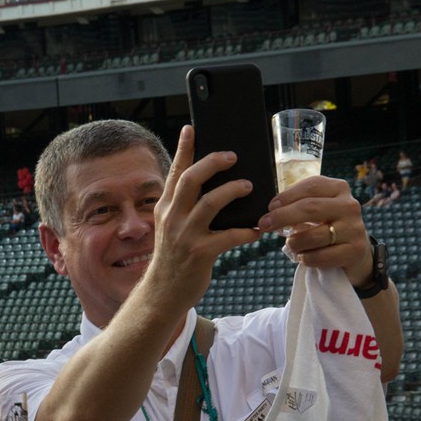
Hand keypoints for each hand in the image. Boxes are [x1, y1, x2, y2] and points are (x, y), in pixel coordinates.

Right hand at [146, 125, 261, 308]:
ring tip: (249, 186)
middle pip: (191, 179)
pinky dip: (246, 231)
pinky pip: (229, 236)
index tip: (192, 128)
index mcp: (165, 207)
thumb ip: (185, 206)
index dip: (184, 148)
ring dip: (233, 191)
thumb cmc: (174, 258)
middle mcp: (172, 217)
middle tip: (232, 156)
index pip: (175, 172)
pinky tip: (257, 230)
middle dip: (212, 163)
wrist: (163, 293)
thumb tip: (214, 185)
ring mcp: (185, 235)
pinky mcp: (200, 253)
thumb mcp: (170, 227)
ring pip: (210, 202)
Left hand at [258, 175, 372, 285]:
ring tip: (292, 244)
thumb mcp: (316, 209)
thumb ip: (298, 205)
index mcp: (339, 189)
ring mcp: (355, 228)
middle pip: (310, 208)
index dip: (287, 196)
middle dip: (282, 216)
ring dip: (295, 242)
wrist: (354, 250)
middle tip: (264, 225)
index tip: (269, 207)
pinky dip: (306, 258)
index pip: (311, 186)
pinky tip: (304, 257)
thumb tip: (270, 211)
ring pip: (314, 236)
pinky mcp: (355, 250)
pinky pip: (321, 256)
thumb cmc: (327, 226)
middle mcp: (349, 206)